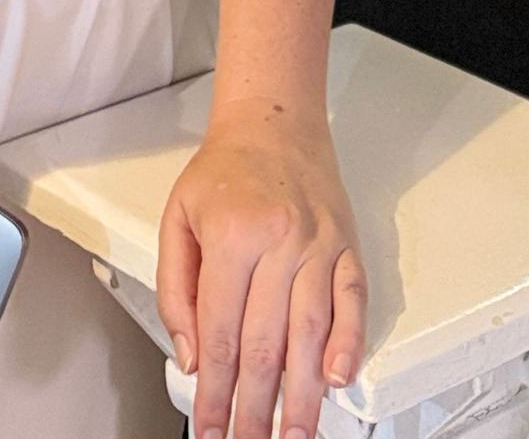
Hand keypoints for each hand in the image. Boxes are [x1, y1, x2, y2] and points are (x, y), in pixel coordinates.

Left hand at [154, 99, 365, 438]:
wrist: (272, 121)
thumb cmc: (224, 169)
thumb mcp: (177, 219)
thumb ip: (176, 289)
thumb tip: (191, 355)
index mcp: (231, 237)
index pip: (220, 336)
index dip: (214, 392)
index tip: (210, 427)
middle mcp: (279, 243)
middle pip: (266, 347)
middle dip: (256, 410)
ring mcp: (319, 248)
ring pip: (312, 337)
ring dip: (304, 398)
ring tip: (295, 435)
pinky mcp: (347, 248)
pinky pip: (353, 305)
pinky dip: (349, 346)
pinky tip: (338, 380)